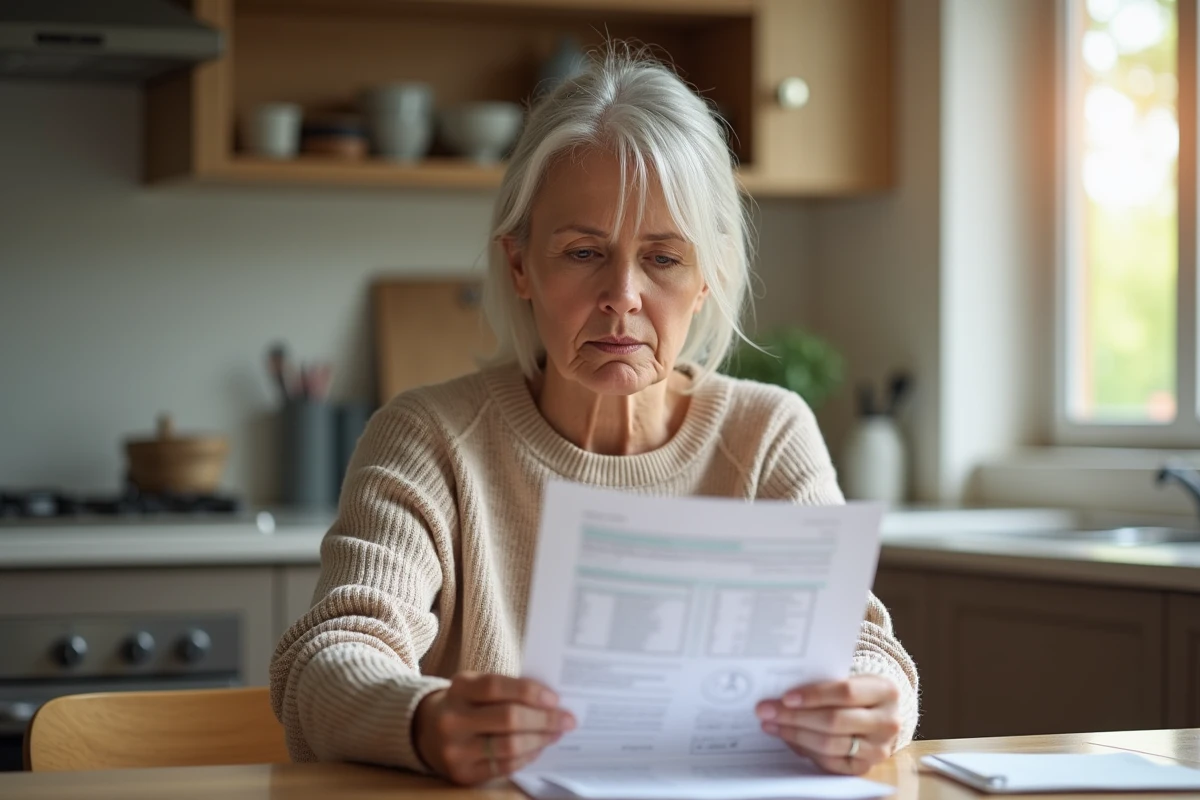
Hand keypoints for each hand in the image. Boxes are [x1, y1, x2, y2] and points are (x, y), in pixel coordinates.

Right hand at [413, 672, 576, 784]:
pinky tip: (538, 748)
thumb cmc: (465, 703)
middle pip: (508, 718)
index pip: (497, 686)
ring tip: (556, 734)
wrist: (427, 731)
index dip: (530, 692)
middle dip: (544, 720)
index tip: (555, 698)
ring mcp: (456, 750)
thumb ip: (507, 689)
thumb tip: (551, 701)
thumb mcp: (476, 686)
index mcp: (459, 688)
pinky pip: (504, 767)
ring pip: (509, 747)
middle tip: (567, 719)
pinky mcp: (463, 774)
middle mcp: (453, 719)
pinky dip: (527, 757)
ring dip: (540, 740)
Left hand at [755, 675, 901, 774]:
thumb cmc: (858, 691)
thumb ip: (825, 682)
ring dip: (794, 734)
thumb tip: (783, 695)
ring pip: (829, 745)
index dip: (813, 695)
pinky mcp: (866, 767)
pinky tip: (789, 739)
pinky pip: (830, 763)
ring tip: (771, 725)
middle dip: (795, 716)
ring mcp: (879, 748)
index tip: (785, 696)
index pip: (845, 692)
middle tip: (766, 711)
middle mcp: (887, 722)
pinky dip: (806, 750)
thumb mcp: (852, 678)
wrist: (881, 713)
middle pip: (834, 721)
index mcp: (886, 691)